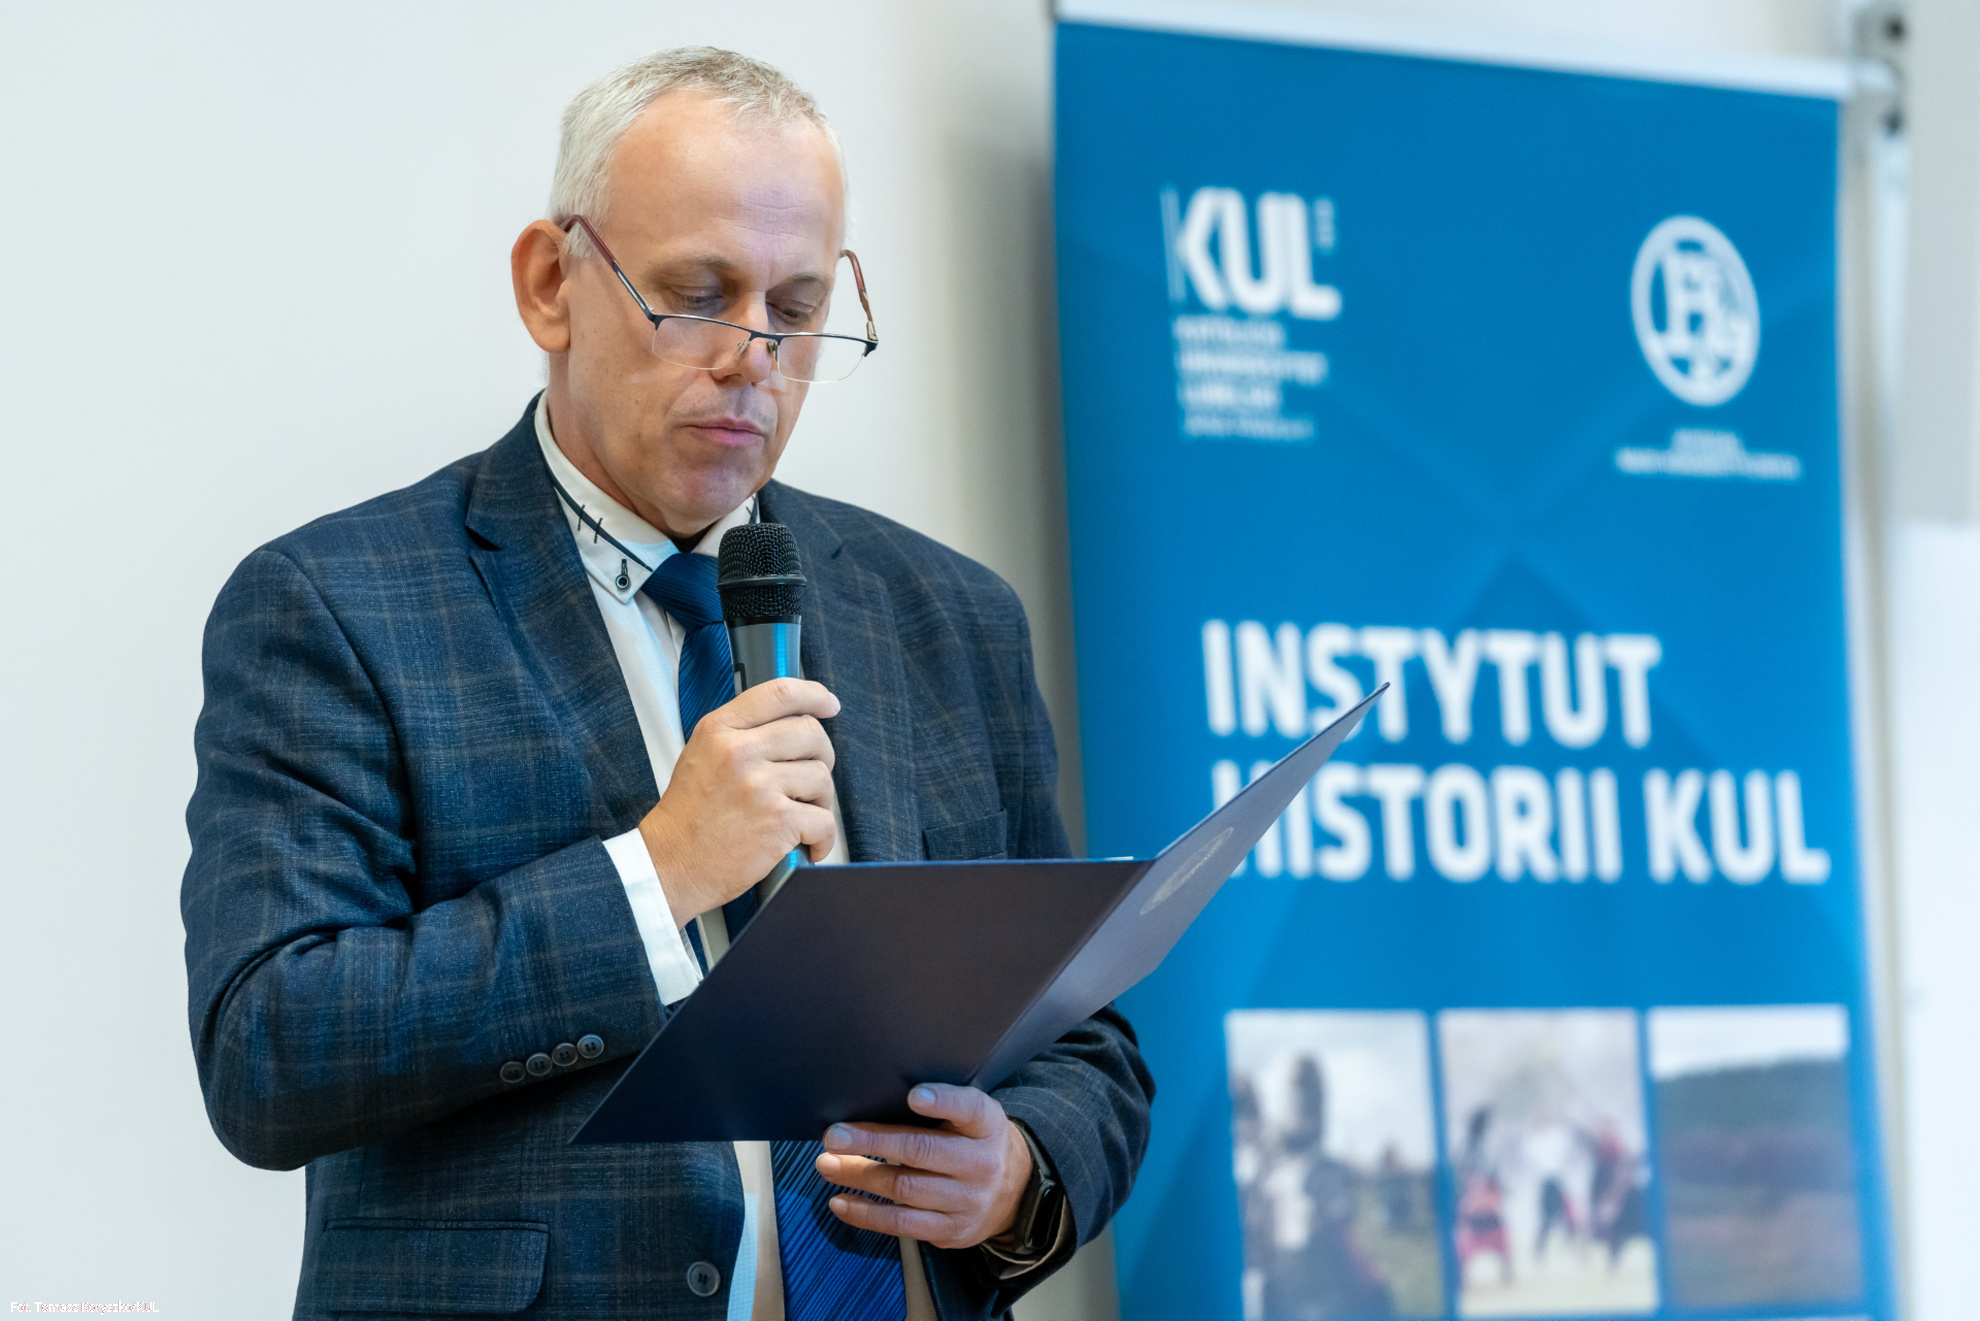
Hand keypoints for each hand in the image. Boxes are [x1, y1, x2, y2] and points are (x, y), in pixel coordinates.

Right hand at [639, 677, 840, 926]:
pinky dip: (823, 838)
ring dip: (820, 801)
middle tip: (809, 780)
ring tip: (801, 817)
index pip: (780, 693)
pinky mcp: (777, 821)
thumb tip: (792, 723)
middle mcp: (739, 751)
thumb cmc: (688, 817)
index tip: (829, 704)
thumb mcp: (702, 755)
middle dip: (821, 756)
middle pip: (811, 733)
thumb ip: (741, 733)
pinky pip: (824, 820)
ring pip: (822, 777)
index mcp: (719, 730)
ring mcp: (760, 785)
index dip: (814, 695)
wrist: (670, 866)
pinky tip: (809, 845)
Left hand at [815, 1083, 1032, 1249]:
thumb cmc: (976, 1142)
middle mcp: (980, 1163)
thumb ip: (942, 1106)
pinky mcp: (951, 1230)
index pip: (969, 1109)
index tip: (913, 1096)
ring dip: (860, 1176)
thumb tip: (875, 1098)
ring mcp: (967, 1200)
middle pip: (921, 1150)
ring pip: (905, 1188)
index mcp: (987, 1125)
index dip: (942, 1101)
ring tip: (827, 1165)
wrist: (1015, 1191)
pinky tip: (841, 1200)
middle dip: (872, 1142)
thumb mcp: (973, 1116)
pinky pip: (902, 1224)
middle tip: (834, 1136)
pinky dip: (866, 1213)